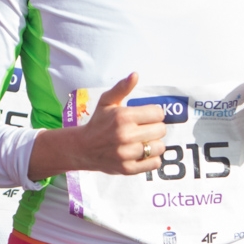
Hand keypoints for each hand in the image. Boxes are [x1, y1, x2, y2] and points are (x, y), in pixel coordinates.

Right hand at [31, 72, 164, 180]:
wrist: (82, 148)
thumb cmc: (98, 123)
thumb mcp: (106, 102)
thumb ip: (122, 88)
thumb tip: (135, 75)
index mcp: (123, 117)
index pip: (158, 113)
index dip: (153, 114)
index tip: (145, 117)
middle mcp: (125, 135)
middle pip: (161, 130)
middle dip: (154, 128)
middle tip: (142, 130)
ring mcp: (126, 154)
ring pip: (159, 147)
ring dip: (153, 144)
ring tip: (142, 142)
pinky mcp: (128, 168)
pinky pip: (154, 163)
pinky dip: (151, 159)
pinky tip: (141, 153)